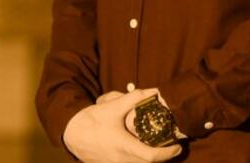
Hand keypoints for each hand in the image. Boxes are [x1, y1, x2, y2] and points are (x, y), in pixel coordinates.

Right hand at [62, 88, 182, 161]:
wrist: (71, 133)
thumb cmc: (91, 121)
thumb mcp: (112, 107)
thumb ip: (133, 99)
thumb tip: (152, 92)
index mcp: (124, 147)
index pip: (152, 157)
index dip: (168, 153)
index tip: (178, 146)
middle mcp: (122, 160)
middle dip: (163, 156)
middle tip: (171, 146)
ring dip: (151, 158)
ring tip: (159, 147)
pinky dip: (140, 159)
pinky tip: (141, 149)